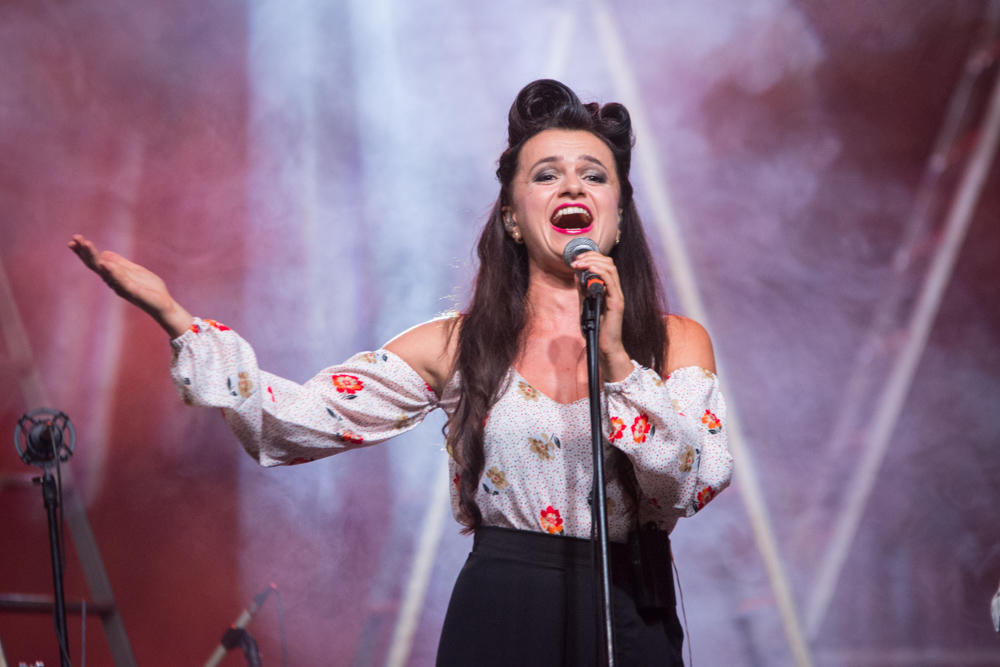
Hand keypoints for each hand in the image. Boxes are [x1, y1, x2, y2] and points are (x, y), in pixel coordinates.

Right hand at [68, 234, 192, 337]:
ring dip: (94, 257)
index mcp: (114, 275)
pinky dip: (112, 272)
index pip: (96, 261)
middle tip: (74, 240)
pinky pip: (120, 281)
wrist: (164, 304)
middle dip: (84, 252)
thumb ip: (121, 263)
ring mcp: (121, 286)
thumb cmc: (149, 288)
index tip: (74, 239)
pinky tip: (104, 263)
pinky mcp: (132, 291)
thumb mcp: (134, 271)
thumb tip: (104, 253)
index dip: (84, 251)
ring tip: (86, 245)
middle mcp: (113, 281)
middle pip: (95, 265)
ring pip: (104, 271)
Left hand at [570, 250, 631, 381]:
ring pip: (610, 268)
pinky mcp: (616, 303)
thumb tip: (577, 273)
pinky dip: (599, 272)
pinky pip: (610, 282)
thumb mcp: (585, 304)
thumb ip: (582, 289)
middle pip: (609, 263)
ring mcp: (617, 296)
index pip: (605, 265)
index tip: (576, 260)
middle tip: (576, 260)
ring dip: (593, 262)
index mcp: (609, 289)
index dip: (591, 257)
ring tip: (579, 264)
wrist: (604, 347)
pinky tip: (589, 271)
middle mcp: (615, 290)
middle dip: (591, 256)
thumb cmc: (597, 329)